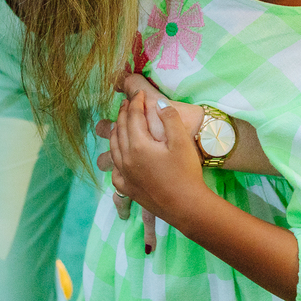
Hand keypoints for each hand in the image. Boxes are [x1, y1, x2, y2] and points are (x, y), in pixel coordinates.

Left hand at [109, 92, 205, 218]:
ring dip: (116, 132)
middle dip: (124, 113)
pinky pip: (115, 169)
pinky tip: (119, 157)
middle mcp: (126, 158)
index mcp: (138, 145)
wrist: (187, 206)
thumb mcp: (181, 142)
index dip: (136, 102)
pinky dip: (115, 158)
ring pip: (114, 148)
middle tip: (128, 102)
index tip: (139, 93)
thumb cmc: (186, 173)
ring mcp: (125, 175)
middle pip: (120, 130)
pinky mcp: (128, 189)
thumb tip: (158, 103)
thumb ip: (170, 119)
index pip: (133, 117)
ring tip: (120, 123)